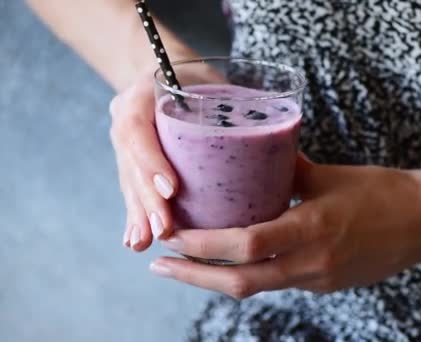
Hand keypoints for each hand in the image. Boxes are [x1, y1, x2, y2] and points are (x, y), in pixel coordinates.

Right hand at [110, 64, 228, 251]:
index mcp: (143, 92)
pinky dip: (136, 214)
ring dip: (139, 214)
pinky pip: (131, 187)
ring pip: (128, 179)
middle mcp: (128, 117)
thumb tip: (289, 147)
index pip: (139, 129)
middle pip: (131, 162)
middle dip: (147, 200)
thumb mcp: (215, 81)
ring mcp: (126, 139)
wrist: (172, 71)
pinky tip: (137, 240)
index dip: (152, 162)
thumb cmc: (201, 78)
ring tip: (145, 242)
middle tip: (165, 229)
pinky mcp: (131, 158)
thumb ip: (237, 107)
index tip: (172, 190)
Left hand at [150, 155, 420, 297]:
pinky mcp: (325, 285)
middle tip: (161, 264)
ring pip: (256, 287)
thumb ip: (288, 168)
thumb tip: (254, 154)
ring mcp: (318, 280)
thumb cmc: (382, 193)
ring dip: (217, 279)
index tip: (173, 236)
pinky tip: (234, 261)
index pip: (245, 245)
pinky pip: (277, 284)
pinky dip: (249, 275)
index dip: (203, 245)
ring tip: (187, 264)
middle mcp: (311, 263)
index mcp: (312, 230)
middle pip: (240, 283)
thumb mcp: (331, 175)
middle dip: (194, 276)